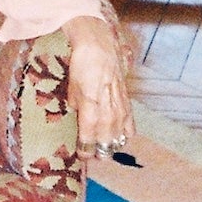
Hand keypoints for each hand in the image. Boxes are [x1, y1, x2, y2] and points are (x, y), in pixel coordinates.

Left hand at [62, 17, 131, 158]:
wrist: (99, 45)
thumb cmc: (80, 65)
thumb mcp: (71, 88)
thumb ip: (76, 104)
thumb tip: (78, 114)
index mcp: (90, 108)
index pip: (89, 138)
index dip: (86, 150)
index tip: (83, 156)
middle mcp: (107, 110)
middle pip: (106, 140)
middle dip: (100, 151)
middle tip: (94, 156)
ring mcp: (119, 105)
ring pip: (118, 133)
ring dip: (112, 143)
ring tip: (107, 150)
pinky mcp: (127, 99)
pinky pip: (129, 122)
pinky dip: (125, 131)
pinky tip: (123, 138)